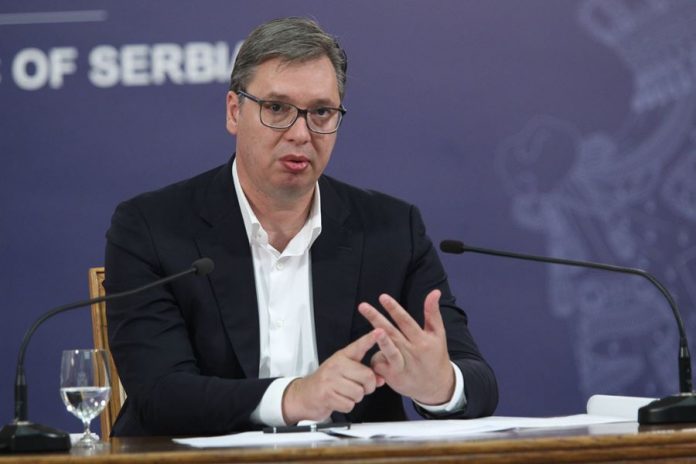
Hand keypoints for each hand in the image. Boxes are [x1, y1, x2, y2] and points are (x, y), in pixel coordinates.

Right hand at [281, 329, 384, 423]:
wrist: (304, 395)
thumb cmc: (327, 382)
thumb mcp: (345, 372)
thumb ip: (364, 374)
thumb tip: (380, 380)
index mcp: (342, 357)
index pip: (359, 346)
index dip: (369, 339)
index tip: (379, 331)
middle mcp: (336, 365)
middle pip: (367, 376)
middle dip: (367, 387)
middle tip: (358, 387)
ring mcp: (330, 379)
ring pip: (359, 393)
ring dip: (355, 398)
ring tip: (344, 393)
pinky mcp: (327, 394)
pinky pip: (349, 404)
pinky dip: (346, 406)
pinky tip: (338, 400)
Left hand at [358, 289, 454, 404]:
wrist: (437, 387)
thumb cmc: (435, 356)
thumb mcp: (438, 334)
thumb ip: (432, 313)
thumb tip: (434, 292)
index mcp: (422, 340)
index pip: (406, 321)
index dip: (394, 309)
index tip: (383, 297)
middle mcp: (412, 352)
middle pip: (392, 333)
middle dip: (377, 319)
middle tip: (363, 306)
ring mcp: (402, 365)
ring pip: (388, 351)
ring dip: (379, 341)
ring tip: (371, 331)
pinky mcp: (394, 377)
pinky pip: (379, 363)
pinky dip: (375, 356)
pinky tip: (373, 351)